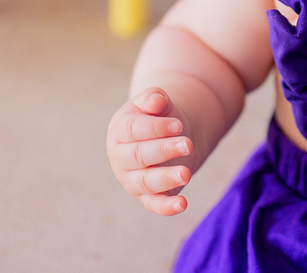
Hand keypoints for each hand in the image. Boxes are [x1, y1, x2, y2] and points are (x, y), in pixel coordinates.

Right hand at [107, 87, 193, 215]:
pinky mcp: (147, 196)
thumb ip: (154, 98)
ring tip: (186, 173)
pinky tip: (182, 205)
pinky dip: (166, 207)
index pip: (131, 130)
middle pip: (138, 156)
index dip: (155, 128)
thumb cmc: (158, 116)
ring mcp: (132, 179)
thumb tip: (157, 100)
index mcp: (119, 131)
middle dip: (164, 150)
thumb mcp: (155, 103)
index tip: (178, 125)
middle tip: (187, 144)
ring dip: (166, 178)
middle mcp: (121, 157)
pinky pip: (153, 204)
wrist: (168, 134)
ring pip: (145, 182)